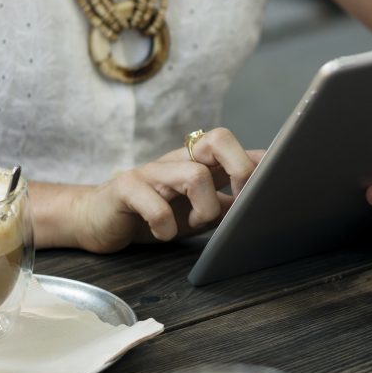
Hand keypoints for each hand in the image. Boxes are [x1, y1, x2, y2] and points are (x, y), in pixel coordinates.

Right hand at [69, 127, 262, 252]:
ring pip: (193, 174)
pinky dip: (164, 223)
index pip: (235, 146)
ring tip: (196, 225)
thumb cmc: (155, 215)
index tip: (275, 182)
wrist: (96, 220)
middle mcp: (178, 159)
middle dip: (240, 169)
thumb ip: (230, 205)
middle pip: (218, 138)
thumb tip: (265, 205)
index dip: (258, 160)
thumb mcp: (200, 212)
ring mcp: (151, 171)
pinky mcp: (125, 188)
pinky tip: (163, 234)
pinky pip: (153, 201)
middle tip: (240, 200)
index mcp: (199, 162)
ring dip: (205, 208)